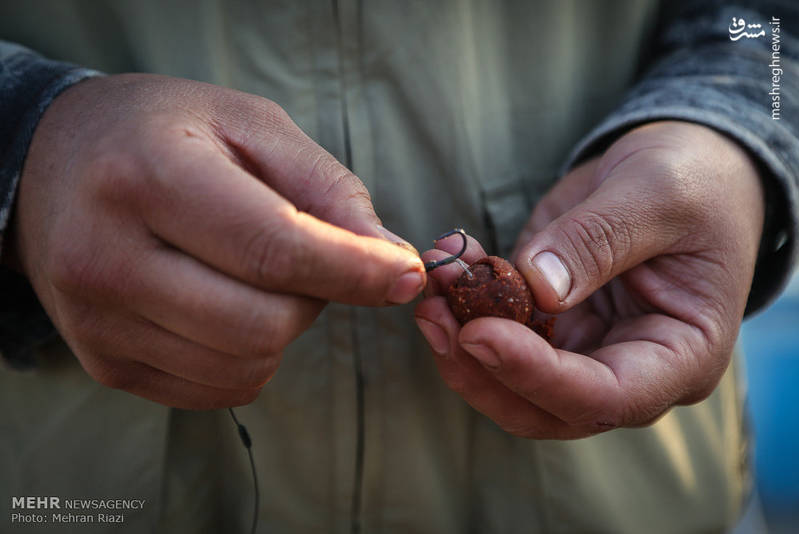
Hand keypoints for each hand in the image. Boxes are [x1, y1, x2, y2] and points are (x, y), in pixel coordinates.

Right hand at [10, 74, 424, 408]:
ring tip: (254, 275)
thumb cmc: (165, 133)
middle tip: (304, 257)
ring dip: (281, 328)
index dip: (354, 271)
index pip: (272, 250)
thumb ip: (328, 191)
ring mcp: (98, 321)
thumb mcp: (251, 126)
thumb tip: (393, 263)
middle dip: (313, 299)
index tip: (407, 276)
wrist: (54, 164)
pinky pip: (217, 389)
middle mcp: (108, 258)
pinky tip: (227, 305)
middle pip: (262, 325)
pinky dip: (248, 356)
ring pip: (244, 367)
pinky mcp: (104, 361)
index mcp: (148, 178)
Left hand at [415, 121, 763, 437]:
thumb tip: (538, 289)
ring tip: (434, 282)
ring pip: (510, 379)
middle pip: (545, 407)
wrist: (681, 167)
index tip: (479, 334)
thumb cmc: (690, 181)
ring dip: (460, 340)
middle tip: (434, 314)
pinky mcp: (550, 325)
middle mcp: (631, 368)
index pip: (607, 396)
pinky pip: (499, 333)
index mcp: (683, 355)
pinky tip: (448, 267)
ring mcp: (585, 351)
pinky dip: (466, 308)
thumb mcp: (657, 195)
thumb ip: (600, 241)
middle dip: (481, 368)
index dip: (538, 376)